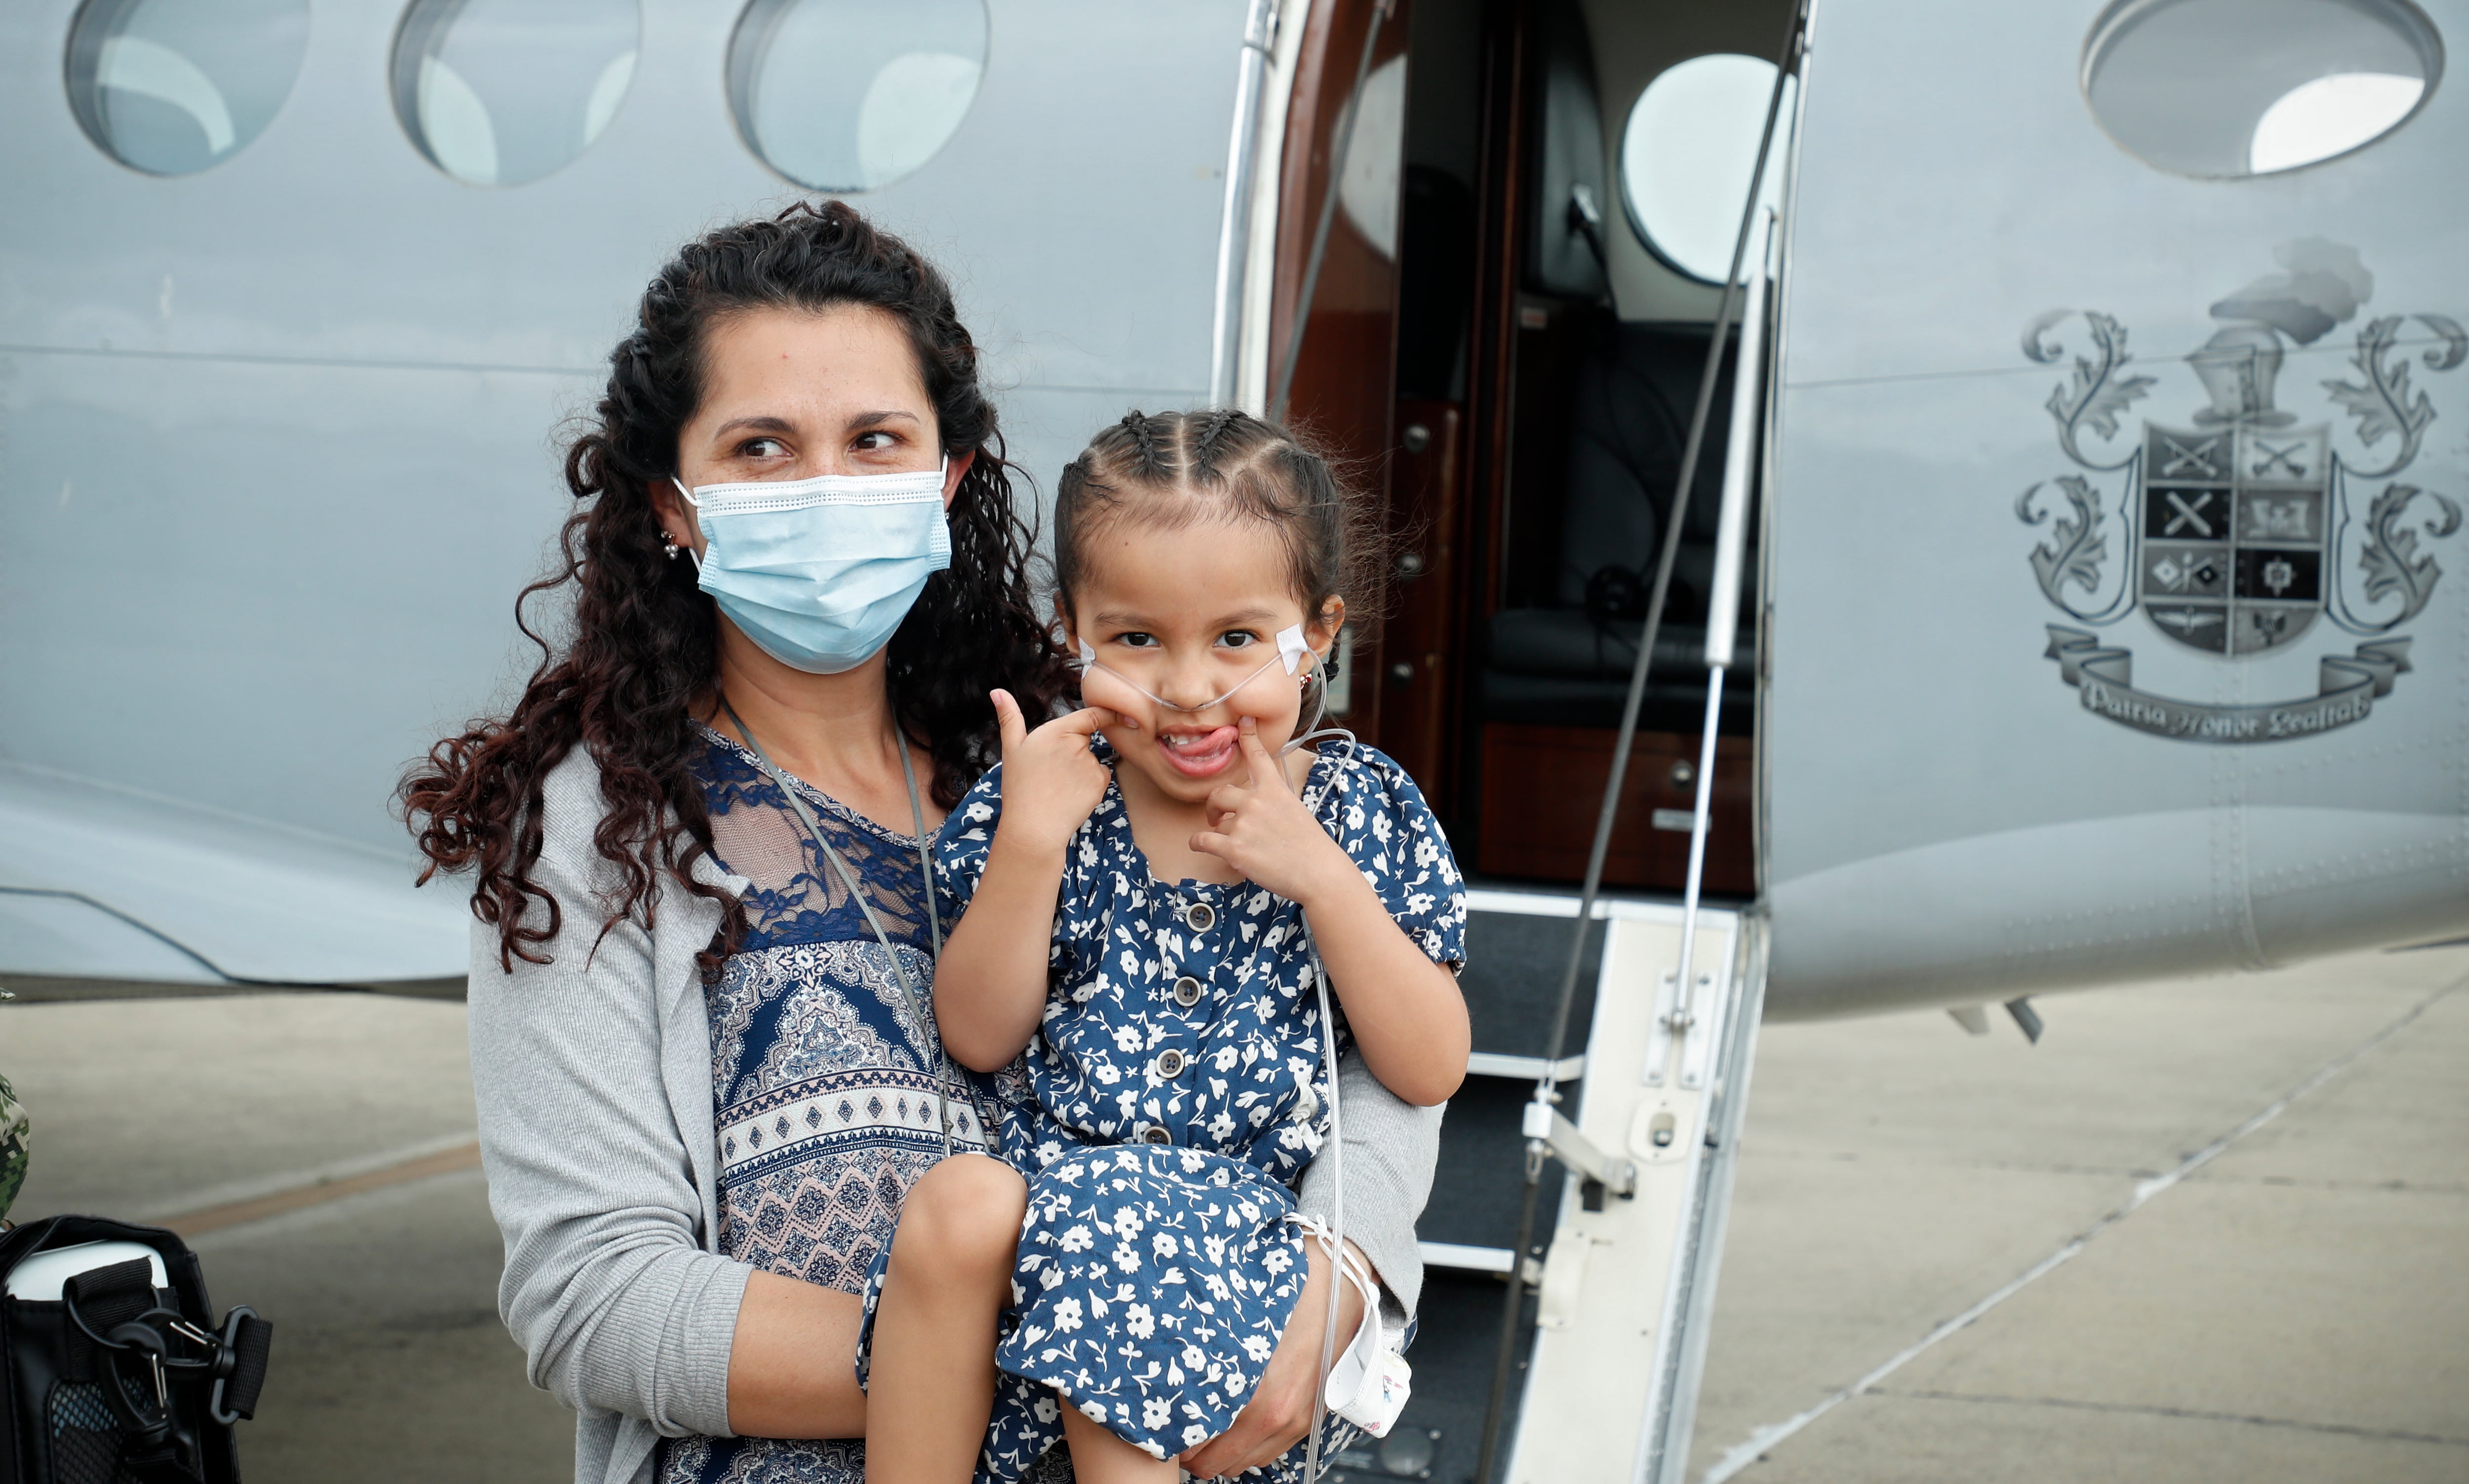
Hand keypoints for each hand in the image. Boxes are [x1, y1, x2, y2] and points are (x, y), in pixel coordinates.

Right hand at [990, 690, 1114, 853]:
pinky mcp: (1100, 783)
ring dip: (1082, 769)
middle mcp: (1077, 744)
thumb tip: (997, 691)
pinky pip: (1101, 777)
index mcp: (1057, 731)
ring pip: (1092, 760)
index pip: (1093, 714)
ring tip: (1059, 785)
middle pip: (1085, 740)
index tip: (1121, 713)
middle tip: (1052, 771)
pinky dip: (1091, 784)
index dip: (1108, 713)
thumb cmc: (1020, 788)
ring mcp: (1090, 764)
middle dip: (1074, 750)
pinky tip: (1071, 794)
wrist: (1033, 827)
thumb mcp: (1010, 749)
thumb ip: (1009, 717)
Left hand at [1179, 1237, 1368, 1479]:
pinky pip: (1269, 1452)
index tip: (1164, 1421)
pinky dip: (1248, 1447)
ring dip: (1222, 1452)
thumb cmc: (1288, 1295)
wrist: (1341, 1284)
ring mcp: (1296, 1421)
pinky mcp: (1308, 1417)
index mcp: (1259, 1400)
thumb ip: (1209, 1359)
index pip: (1201, 1447)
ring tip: (1205, 1426)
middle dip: (1194, 1451)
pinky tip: (1236, 1423)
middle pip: (1217, 1464)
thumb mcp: (1237, 1324)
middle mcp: (1278, 1417)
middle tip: (1179, 1426)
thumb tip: (1172, 1376)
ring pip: (1243, 1463)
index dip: (1176, 1437)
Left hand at [1189, 720, 1354, 905]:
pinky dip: (1197, 843)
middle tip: (1216, 816)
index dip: (1247, 735)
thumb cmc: (1310, 847)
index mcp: (1274, 789)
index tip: (1242, 720)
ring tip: (1232, 844)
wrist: (1318, 873)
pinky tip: (1199, 845)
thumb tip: (1255, 805)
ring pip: (1216, 822)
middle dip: (1214, 805)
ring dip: (1218, 832)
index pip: (1257, 755)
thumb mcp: (1296, 811)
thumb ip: (1273, 801)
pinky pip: (1201, 840)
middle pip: (1220, 792)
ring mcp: (1243, 824)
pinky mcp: (1233, 848)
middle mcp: (1256, 801)